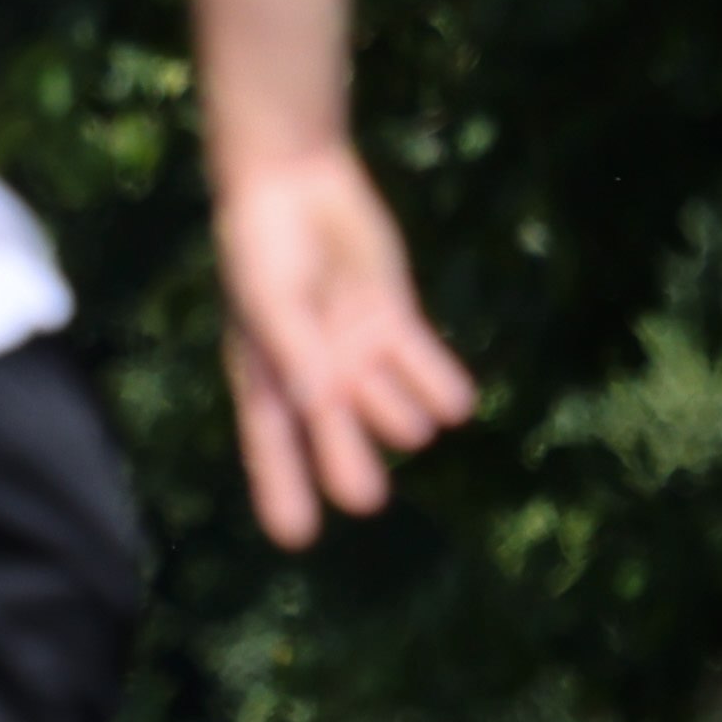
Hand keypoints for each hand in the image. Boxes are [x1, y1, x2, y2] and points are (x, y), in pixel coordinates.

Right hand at [214, 145, 475, 548]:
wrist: (295, 182)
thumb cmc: (265, 246)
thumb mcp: (273, 305)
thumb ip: (298, 357)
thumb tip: (318, 409)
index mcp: (266, 375)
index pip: (272, 444)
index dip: (282, 489)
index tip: (296, 538)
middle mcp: (312, 373)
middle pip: (333, 432)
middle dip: (347, 464)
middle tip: (366, 501)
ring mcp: (355, 349)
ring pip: (385, 401)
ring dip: (397, 414)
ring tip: (411, 424)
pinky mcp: (393, 321)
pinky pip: (420, 364)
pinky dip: (438, 384)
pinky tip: (456, 406)